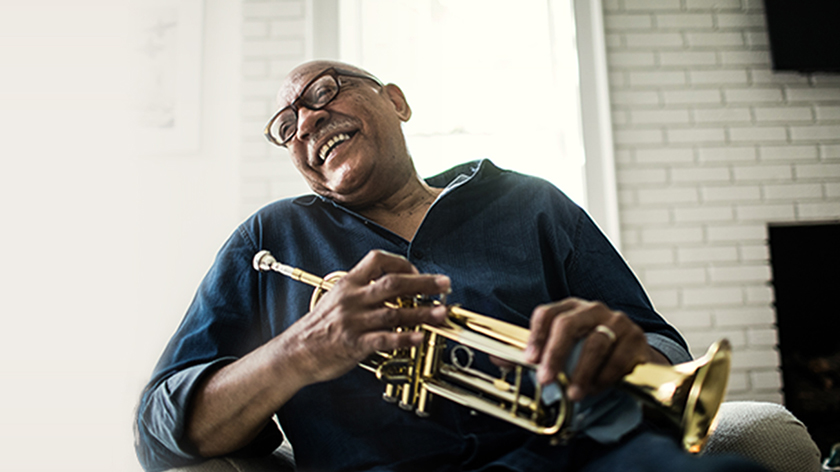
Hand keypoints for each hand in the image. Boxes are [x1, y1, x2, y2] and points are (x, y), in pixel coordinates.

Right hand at [280, 250, 449, 384]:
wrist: (295, 353)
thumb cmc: (318, 327)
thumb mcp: (336, 299)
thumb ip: (362, 290)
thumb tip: (393, 286)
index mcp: (348, 284)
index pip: (378, 260)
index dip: (402, 263)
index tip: (418, 272)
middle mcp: (352, 299)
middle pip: (394, 283)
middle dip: (424, 283)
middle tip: (445, 285)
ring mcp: (353, 321)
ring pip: (394, 312)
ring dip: (422, 312)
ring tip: (442, 312)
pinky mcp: (353, 344)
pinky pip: (384, 339)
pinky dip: (404, 338)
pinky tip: (420, 338)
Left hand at [524, 298, 654, 401]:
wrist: (634, 356)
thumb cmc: (591, 351)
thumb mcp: (563, 350)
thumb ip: (533, 355)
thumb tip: (497, 359)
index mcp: (570, 308)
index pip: (547, 314)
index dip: (536, 336)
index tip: (529, 360)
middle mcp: (592, 309)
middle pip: (568, 325)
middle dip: (555, 354)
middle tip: (546, 379)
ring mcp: (616, 321)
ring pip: (595, 343)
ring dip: (581, 372)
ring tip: (573, 393)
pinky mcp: (636, 338)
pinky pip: (618, 357)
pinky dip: (604, 377)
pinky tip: (595, 389)